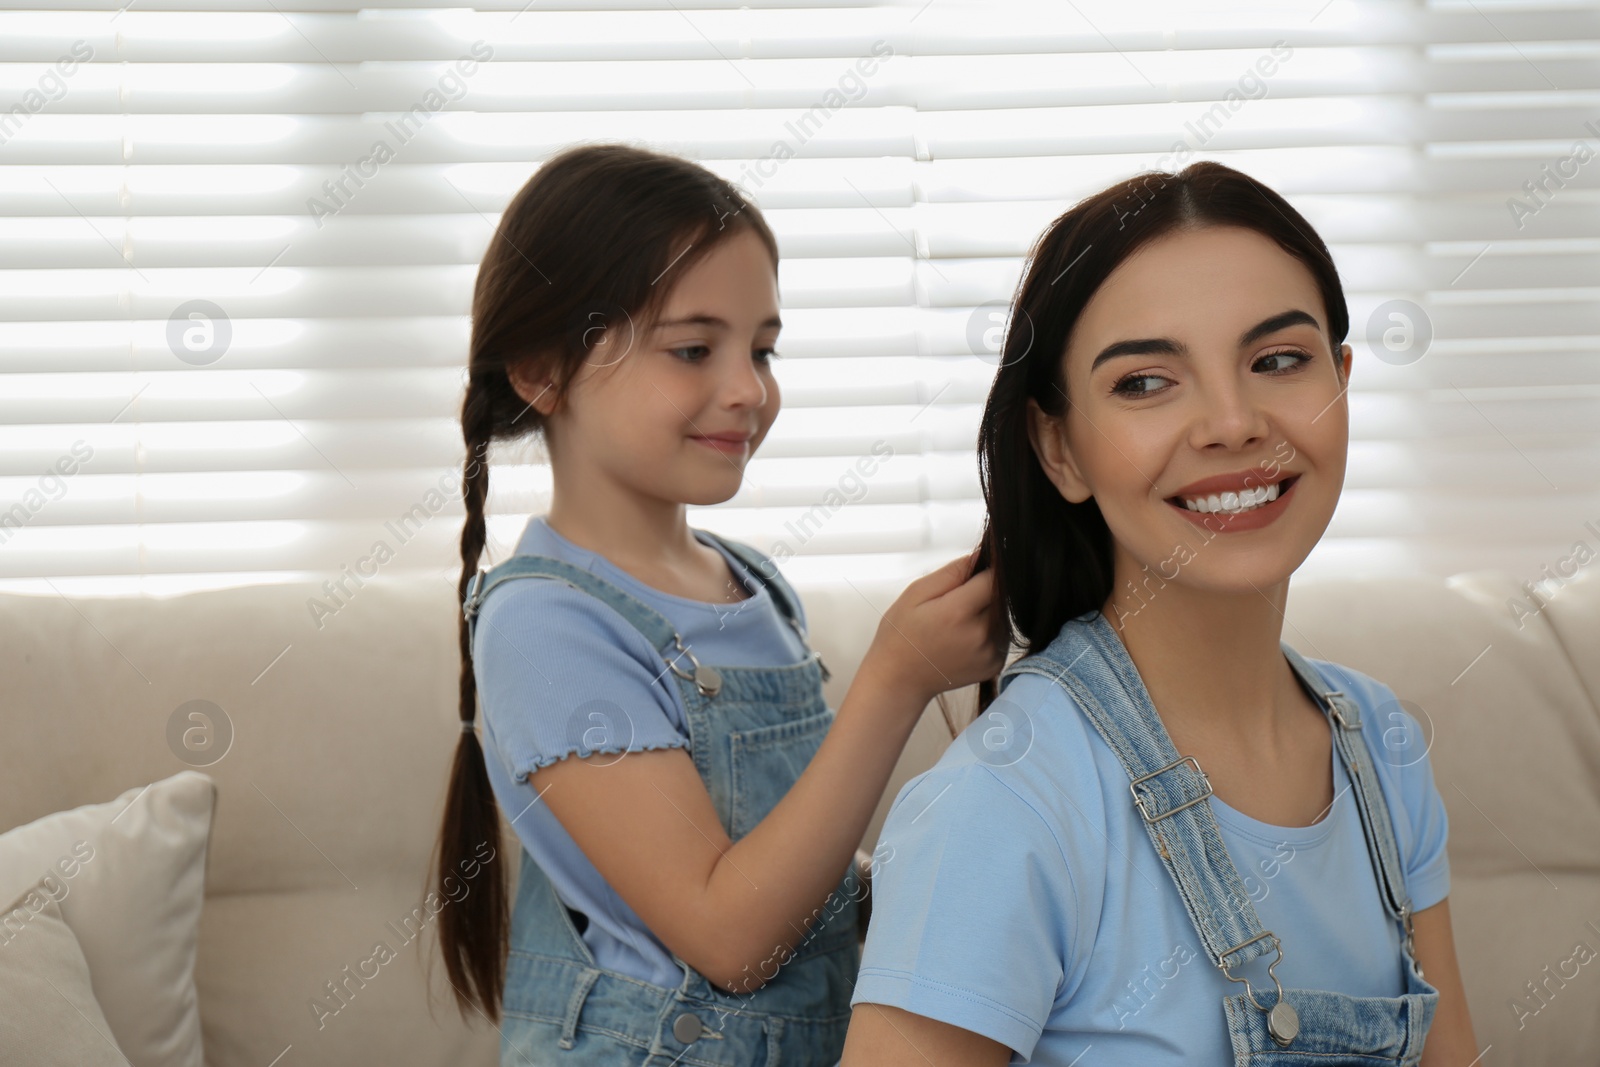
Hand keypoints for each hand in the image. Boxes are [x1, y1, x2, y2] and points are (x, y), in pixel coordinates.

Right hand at [864, 547, 1006, 706]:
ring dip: (989, 610)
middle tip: (958, 600)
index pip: (995, 577)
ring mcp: (990, 652)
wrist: (900, 680)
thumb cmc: (902, 635)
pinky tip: (965, 636)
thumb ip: (952, 572)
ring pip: (1004, 615)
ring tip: (959, 621)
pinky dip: (990, 630)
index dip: (988, 568)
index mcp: (958, 612)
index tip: (978, 568)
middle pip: (1002, 596)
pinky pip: (1002, 635)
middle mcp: (980, 634)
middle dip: (986, 590)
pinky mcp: (995, 664)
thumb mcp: (916, 594)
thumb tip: (982, 554)